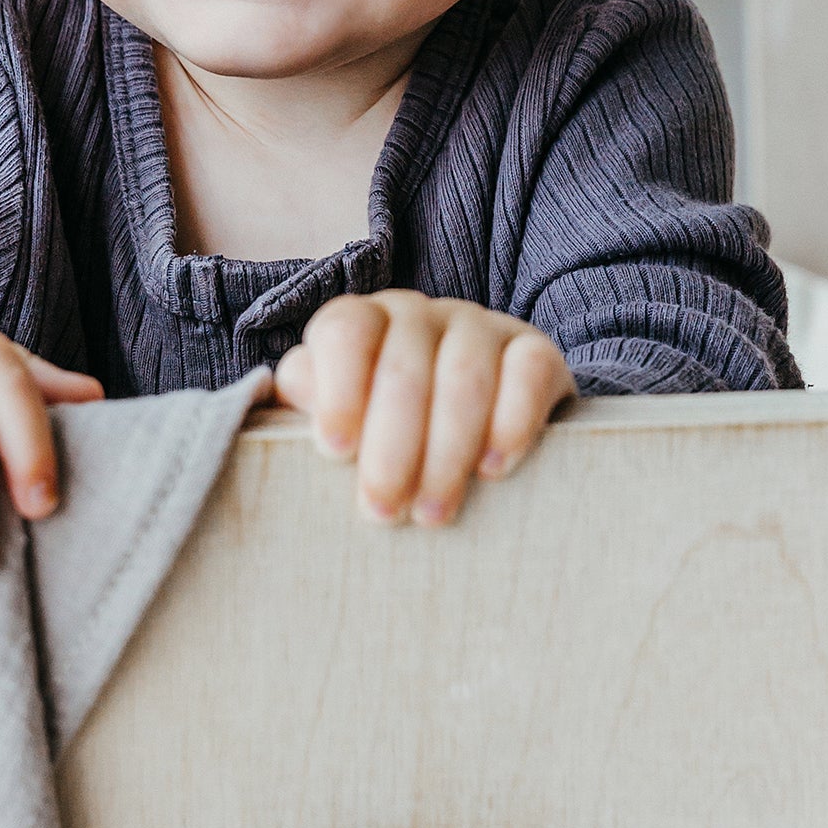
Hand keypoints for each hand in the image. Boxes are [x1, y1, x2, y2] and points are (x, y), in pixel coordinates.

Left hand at [272, 292, 573, 525]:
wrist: (470, 425)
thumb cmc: (380, 429)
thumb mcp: (336, 417)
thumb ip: (306, 403)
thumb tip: (292, 395)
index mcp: (362, 322)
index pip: (345, 331)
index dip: (338, 388)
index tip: (334, 450)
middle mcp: (419, 315)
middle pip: (404, 369)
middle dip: (391, 447)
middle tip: (383, 511)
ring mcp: (480, 327)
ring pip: (465, 376)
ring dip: (447, 451)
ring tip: (432, 513)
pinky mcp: (535, 351)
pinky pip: (528, 372)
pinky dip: (512, 421)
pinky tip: (493, 468)